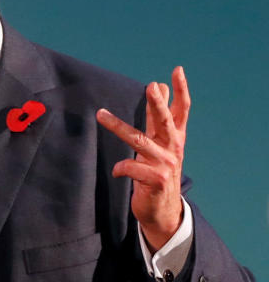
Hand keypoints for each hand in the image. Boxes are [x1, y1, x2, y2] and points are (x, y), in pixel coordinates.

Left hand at [96, 67, 189, 251]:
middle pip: (165, 121)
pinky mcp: (156, 180)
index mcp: (175, 137)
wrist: (163, 210)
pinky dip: (121, 167)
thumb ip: (157, 117)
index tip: (176, 70)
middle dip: (157, 104)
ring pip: (140, 141)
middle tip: (151, 86)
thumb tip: (160, 86)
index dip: (181, 90)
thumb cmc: (157, 171)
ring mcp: (166, 165)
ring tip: (100, 114)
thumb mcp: (159, 143)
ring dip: (118, 126)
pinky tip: (118, 171)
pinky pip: (131, 167)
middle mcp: (173, 148)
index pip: (181, 110)